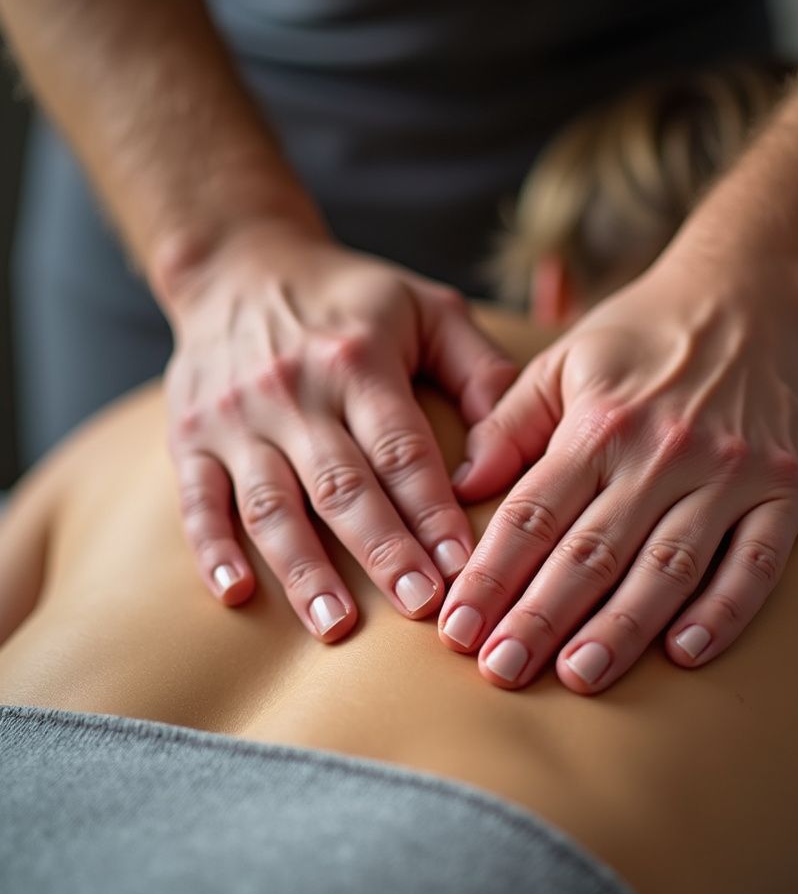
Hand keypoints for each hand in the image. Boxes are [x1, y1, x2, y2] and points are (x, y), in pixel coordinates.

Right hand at [163, 220, 516, 640]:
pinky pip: (197, 501)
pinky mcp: (190, 438)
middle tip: (420, 607)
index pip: (401, 449)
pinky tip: (237, 595)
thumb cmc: (352, 299)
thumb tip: (511, 450)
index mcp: (358, 359)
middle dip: (383, 551)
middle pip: (341, 485)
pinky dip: (212, 551)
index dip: (432, 510)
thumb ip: (480, 369)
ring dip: (304, 569)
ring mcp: (234, 418)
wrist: (240, 269)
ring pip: (271, 505)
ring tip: (336, 624)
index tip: (464, 567)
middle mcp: (293, 390)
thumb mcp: (427, 307)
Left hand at [438, 248, 797, 691]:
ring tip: (577, 676)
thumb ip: (510, 422)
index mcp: (600, 422)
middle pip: (592, 550)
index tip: (455, 629)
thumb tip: (459, 486)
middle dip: (541, 616)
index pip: (533, 513)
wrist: (755, 295)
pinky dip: (725, 610)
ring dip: (622, 626)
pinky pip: (758, 561)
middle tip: (500, 671)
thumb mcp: (566, 360)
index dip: (491, 575)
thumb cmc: (645, 335)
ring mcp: (732, 471)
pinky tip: (687, 654)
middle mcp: (663, 451)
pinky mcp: (789, 488)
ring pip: (668, 565)